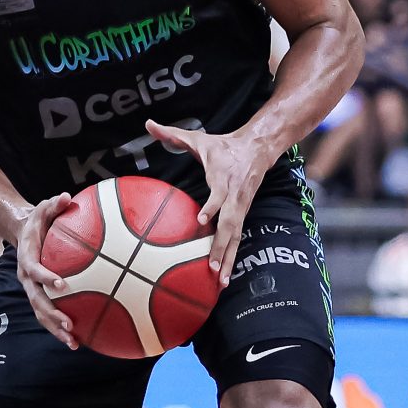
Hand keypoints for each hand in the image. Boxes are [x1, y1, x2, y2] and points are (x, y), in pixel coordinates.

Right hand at [11, 192, 79, 348]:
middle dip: (52, 315)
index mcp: (27, 258)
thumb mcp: (43, 208)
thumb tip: (66, 196)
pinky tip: (81, 339)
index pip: (33, 270)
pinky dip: (62, 327)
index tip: (62, 284)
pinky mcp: (41, 296)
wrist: (22, 233)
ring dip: (56, 329)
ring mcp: (33, 290)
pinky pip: (50, 314)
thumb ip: (54, 204)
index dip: (45, 278)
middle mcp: (27, 279)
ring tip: (75, 343)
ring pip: (42, 314)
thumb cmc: (38, 220)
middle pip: (37, 301)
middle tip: (69, 324)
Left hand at [145, 120, 270, 279]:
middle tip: (210, 268)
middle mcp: (235, 197)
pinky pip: (238, 239)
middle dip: (221, 247)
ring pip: (236, 237)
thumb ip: (173, 134)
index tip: (201, 221)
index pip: (219, 195)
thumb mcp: (198, 138)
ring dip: (228, 260)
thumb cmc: (223, 146)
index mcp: (223, 178)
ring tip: (220, 283)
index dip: (212, 207)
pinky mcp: (243, 215)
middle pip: (230, 225)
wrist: (258, 148)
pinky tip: (224, 277)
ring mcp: (241, 208)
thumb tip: (149, 124)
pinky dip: (232, 258)